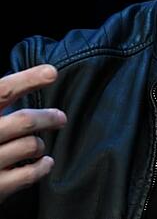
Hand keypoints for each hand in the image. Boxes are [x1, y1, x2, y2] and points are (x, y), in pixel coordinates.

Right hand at [0, 64, 65, 203]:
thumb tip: (27, 81)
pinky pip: (30, 174)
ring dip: (39, 145)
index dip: (28, 80)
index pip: (3, 91)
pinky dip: (43, 166)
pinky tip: (44, 162)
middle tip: (60, 118)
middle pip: (25, 121)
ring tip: (37, 146)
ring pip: (30, 146)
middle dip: (48, 118)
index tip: (52, 73)